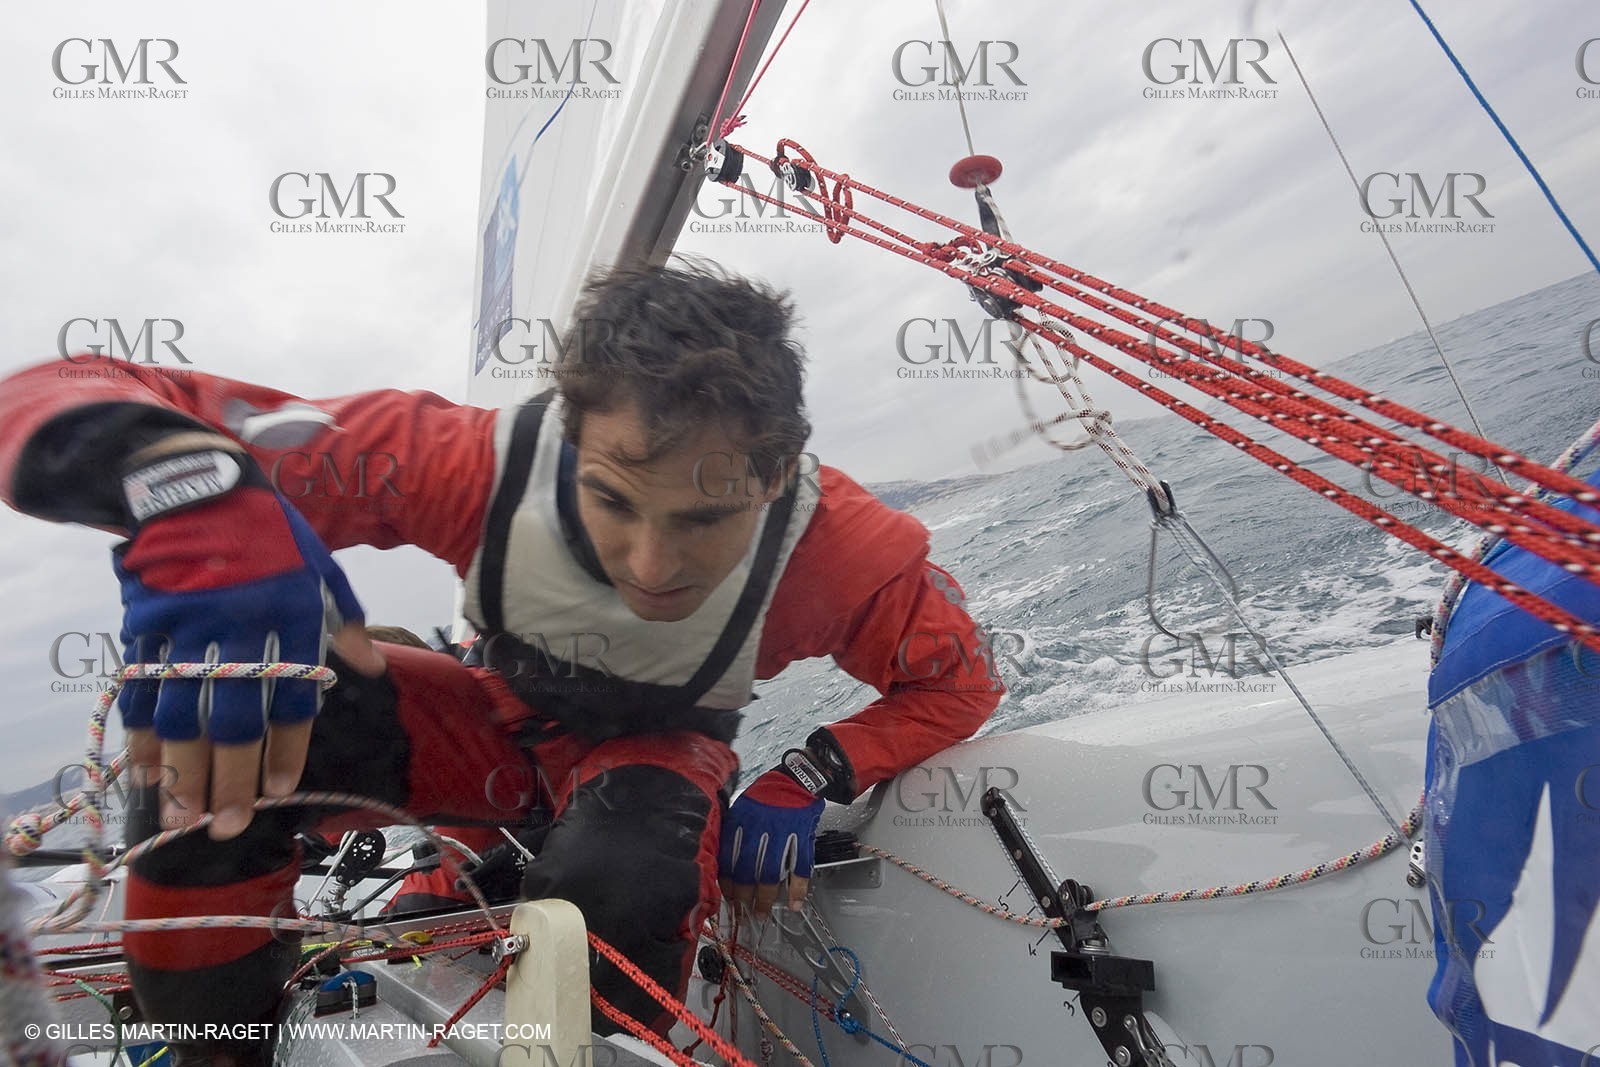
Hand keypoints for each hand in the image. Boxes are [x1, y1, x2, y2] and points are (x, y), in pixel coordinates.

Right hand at [114, 447, 382, 840]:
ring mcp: (186, 626)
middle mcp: (239, 625)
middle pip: (236, 716)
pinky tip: (144, 770)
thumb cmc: (269, 531)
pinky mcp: (144, 623)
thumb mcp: (320, 566)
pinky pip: (141, 688)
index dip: (288, 746)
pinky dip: (140, 732)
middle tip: (230, 826)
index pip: (294, 693)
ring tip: (186, 812)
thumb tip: (375, 670)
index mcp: (290, 613)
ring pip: (183, 711)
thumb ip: (344, 621)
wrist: (197, 484)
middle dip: (233, 778)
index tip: (282, 788)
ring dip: (182, 769)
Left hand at [717, 768, 823, 917]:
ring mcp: (783, 832)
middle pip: (747, 869)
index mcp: (741, 820)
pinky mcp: (802, 835)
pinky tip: (794, 903)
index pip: (729, 858)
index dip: (727, 882)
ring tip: (761, 913)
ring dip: (766, 897)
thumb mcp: (743, 808)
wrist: (797, 778)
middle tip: (742, 913)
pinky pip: (800, 865)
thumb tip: (723, 862)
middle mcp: (760, 827)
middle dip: (743, 896)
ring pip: (771, 872)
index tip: (726, 898)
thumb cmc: (768, 795)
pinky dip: (798, 887)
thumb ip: (734, 833)